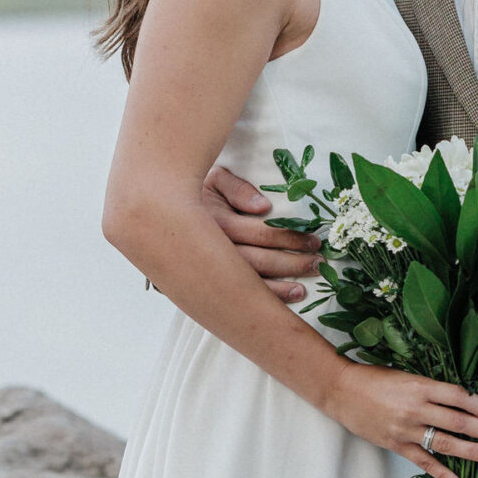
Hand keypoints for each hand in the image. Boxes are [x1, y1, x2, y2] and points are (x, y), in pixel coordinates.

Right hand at [202, 162, 321, 303]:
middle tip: (320, 263)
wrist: (157, 216)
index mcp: (215, 222)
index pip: (259, 232)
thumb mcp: (213, 180)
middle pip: (258, 261)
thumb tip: (264, 206)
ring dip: (282, 287)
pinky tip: (289, 297)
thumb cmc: (194, 193)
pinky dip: (267, 297)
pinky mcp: (208, 283)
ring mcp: (209, 270)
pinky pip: (240, 295)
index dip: (289, 237)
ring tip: (307, 284)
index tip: (313, 240)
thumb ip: (237, 188)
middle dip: (292, 262)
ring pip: (249, 283)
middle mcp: (211, 249)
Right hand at [327, 367, 477, 477]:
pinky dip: (445, 476)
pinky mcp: (397, 445)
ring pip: (448, 443)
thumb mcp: (406, 375)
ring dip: (476, 451)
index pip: (459, 396)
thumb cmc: (373, 378)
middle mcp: (417, 408)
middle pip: (460, 421)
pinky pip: (426, 464)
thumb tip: (460, 400)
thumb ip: (430, 388)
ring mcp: (407, 429)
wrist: (341, 391)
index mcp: (420, 385)